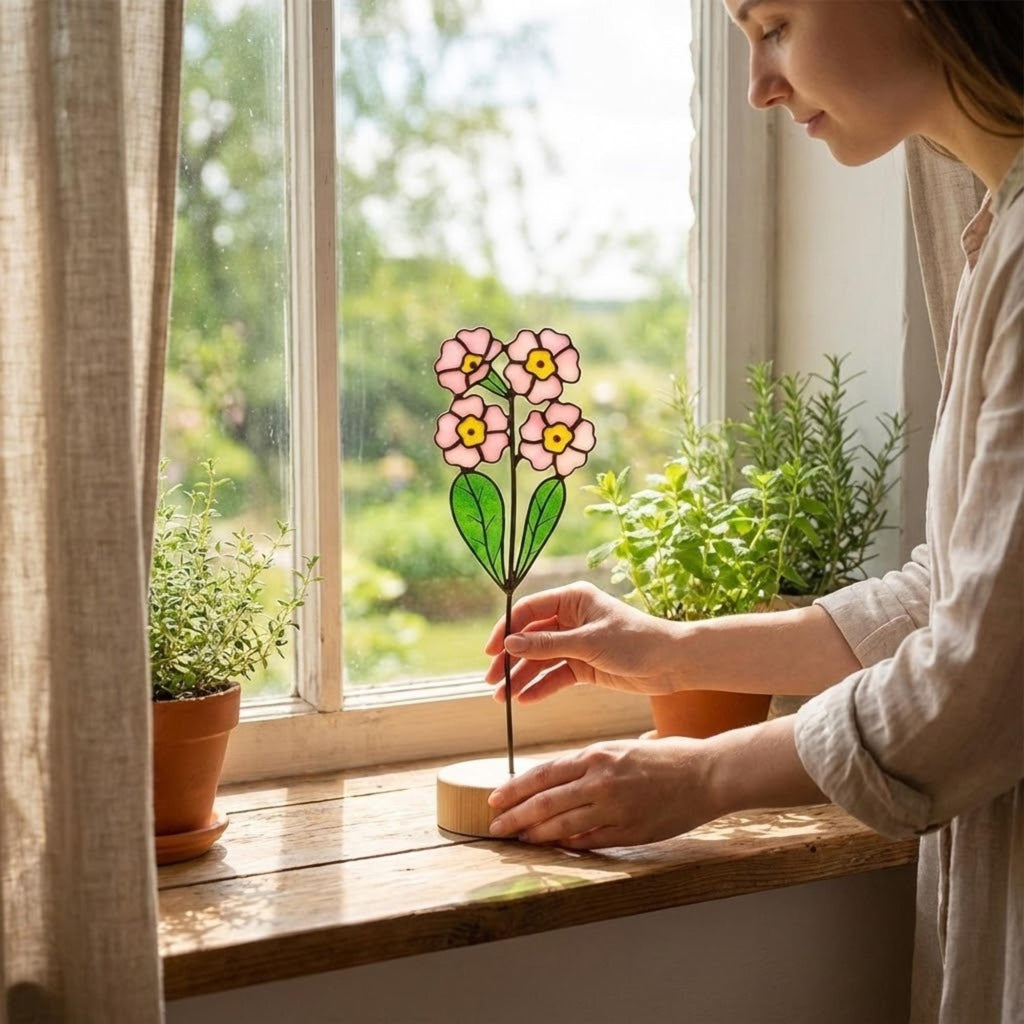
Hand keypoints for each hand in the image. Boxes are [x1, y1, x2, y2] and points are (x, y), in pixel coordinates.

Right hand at [484, 582, 684, 702]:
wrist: (672, 663)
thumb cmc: (636, 641)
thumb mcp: (588, 642)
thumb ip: (548, 645)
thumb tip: (511, 643)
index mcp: (573, 600)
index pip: (529, 610)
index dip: (507, 629)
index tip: (491, 651)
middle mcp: (571, 618)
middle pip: (531, 637)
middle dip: (511, 659)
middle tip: (492, 680)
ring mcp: (577, 643)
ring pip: (541, 660)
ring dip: (522, 677)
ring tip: (502, 698)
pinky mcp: (585, 666)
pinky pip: (556, 676)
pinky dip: (541, 687)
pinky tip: (525, 700)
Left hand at [487, 738, 719, 847]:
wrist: (706, 774)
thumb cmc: (666, 758)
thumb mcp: (621, 750)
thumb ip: (590, 765)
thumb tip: (557, 780)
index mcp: (596, 756)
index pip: (542, 773)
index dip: (514, 788)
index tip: (495, 799)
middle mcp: (600, 781)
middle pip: (544, 801)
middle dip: (515, 815)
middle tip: (495, 826)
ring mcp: (614, 809)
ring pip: (562, 825)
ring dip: (536, 834)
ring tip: (519, 839)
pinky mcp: (629, 832)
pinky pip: (590, 841)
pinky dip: (569, 845)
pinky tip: (554, 848)